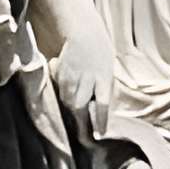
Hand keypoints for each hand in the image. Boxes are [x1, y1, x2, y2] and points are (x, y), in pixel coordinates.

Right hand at [53, 22, 115, 138]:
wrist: (82, 30)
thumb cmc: (100, 50)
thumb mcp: (108, 67)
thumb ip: (104, 86)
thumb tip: (98, 107)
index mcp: (103, 76)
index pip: (102, 103)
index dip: (99, 120)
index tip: (99, 135)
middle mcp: (87, 77)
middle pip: (80, 105)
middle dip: (81, 123)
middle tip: (84, 138)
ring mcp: (72, 75)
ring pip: (68, 100)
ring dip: (72, 112)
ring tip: (76, 120)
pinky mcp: (61, 73)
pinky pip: (61, 91)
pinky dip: (64, 97)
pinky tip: (68, 97)